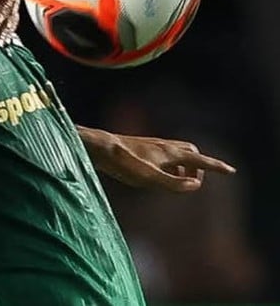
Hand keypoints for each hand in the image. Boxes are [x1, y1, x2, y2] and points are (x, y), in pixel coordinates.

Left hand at [87, 130, 236, 191]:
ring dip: (184, 166)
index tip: (231, 172)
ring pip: (178, 152)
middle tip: (193, 183)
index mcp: (171, 153)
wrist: (100, 147)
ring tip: (176, 182)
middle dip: (198, 167)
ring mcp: (153, 145)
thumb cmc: (124, 164)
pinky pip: (165, 153)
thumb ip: (174, 184)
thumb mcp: (149, 178)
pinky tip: (158, 174)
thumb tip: (196, 186)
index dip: (216, 167)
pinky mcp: (143, 147)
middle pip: (192, 153)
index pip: (200, 160)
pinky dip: (171, 164)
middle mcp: (164, 145)